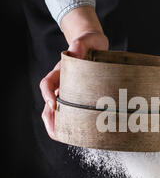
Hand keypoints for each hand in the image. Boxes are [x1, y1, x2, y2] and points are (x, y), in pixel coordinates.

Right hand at [39, 6, 108, 138]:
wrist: (95, 44)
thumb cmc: (90, 42)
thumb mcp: (88, 39)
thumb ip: (80, 44)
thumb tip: (75, 53)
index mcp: (61, 71)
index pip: (48, 83)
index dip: (47, 94)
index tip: (52, 103)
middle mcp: (62, 83)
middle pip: (49, 103)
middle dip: (50, 119)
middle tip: (56, 132)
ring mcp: (69, 91)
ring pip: (57, 111)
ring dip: (58, 125)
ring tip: (64, 138)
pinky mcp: (79, 97)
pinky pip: (72, 112)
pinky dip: (72, 123)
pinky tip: (79, 133)